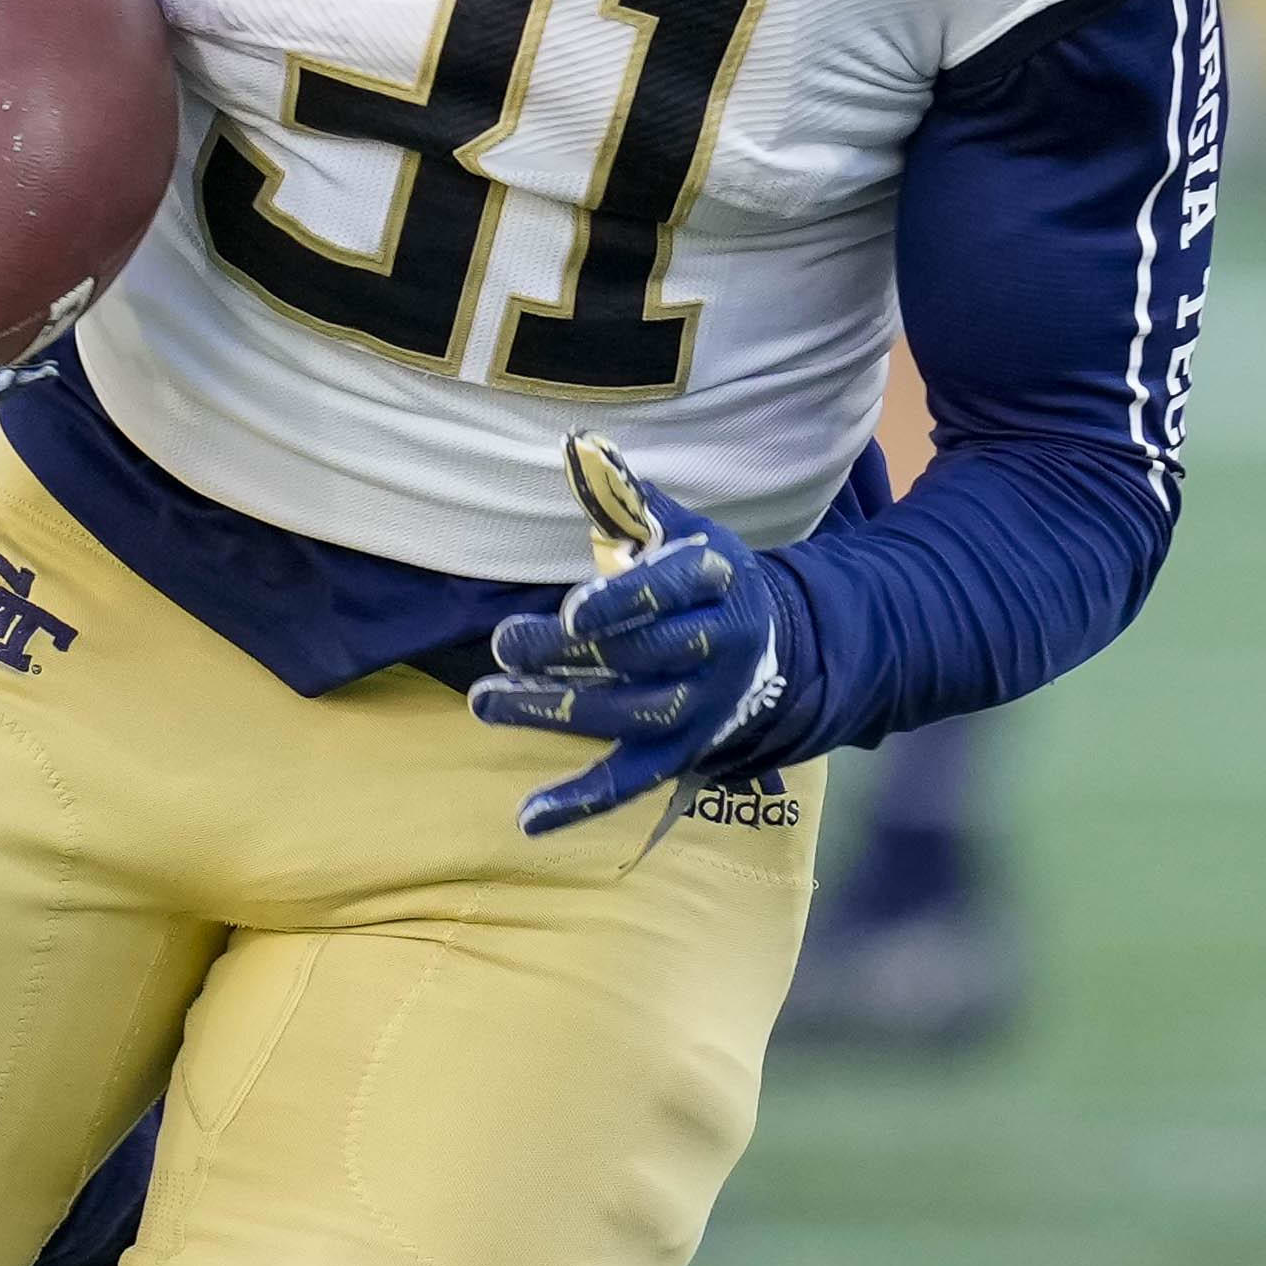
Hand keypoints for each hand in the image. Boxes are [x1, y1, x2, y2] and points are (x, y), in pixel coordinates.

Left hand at [471, 439, 833, 839]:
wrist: (778, 649)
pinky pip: (632, 781)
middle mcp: (720, 648)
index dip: (622, 602)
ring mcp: (703, 707)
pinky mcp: (684, 753)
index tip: (571, 611)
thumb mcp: (684, 530)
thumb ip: (629, 501)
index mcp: (720, 582)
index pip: (671, 592)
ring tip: (487, 702)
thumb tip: (581, 447)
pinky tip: (527, 818)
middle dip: (570, 654)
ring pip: (632, 715)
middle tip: (504, 645)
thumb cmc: (708, 580)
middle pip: (643, 654)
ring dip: (558, 711)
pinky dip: (581, 802)